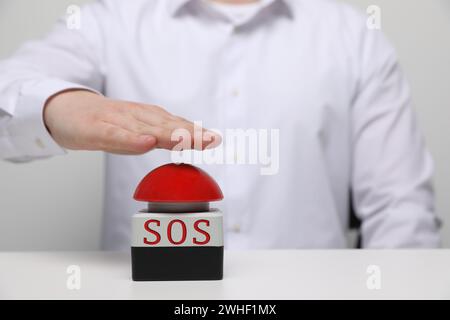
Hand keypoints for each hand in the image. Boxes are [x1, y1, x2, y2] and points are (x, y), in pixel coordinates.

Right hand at [43, 90, 219, 154]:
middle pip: (167, 126)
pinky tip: (146, 143)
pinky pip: (116, 135)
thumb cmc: (105, 123)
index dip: (195, 133)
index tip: (216, 140)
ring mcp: (117, 121)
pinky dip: (131, 139)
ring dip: (170, 134)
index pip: (175, 126)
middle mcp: (136, 117)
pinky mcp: (97, 128)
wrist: (66, 109)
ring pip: (146, 129)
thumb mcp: (137, 131)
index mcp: (147, 119)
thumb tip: (190, 141)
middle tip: (212, 139)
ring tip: (191, 140)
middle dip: (191, 133)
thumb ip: (162, 136)